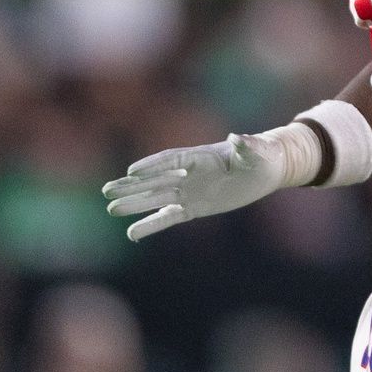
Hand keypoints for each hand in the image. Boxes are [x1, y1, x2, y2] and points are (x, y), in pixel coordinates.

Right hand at [102, 130, 310, 240]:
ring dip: (135, 204)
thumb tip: (238, 137)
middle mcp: (189, 174)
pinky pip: (168, 217)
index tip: (132, 171)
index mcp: (200, 156)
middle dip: (132, 186)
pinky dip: (151, 225)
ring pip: (156, 199)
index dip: (153, 165)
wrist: (264, 170)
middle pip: (155, 180)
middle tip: (107, 191)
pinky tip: (132, 233)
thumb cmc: (261, 156)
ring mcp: (188, 191)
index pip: (172, 160)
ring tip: (112, 209)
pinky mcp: (193, 208)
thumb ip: (246, 146)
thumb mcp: (257, 151)